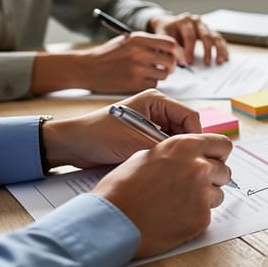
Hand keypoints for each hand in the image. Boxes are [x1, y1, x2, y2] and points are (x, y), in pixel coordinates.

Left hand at [42, 89, 200, 168]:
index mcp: (157, 100)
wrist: (71, 145)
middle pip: (187, 129)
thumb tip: (190, 157)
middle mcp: (158, 110)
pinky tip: (159, 166)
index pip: (191, 117)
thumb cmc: (97, 135)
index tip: (193, 155)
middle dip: (185, 146)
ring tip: (167, 166)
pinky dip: (165, 157)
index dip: (195, 136)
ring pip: (178, 141)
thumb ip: (166, 147)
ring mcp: (153, 124)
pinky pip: (166, 148)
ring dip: (174, 153)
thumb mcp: (136, 141)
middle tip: (182, 164)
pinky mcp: (146, 137)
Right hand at [69, 33, 180, 92]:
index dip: (177, 51)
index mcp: (138, 39)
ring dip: (160, 75)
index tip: (177, 56)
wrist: (86, 68)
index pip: (170, 43)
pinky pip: (154, 85)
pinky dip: (151, 83)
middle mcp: (138, 53)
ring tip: (149, 73)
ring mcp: (136, 69)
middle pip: (170, 60)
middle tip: (167, 68)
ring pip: (164, 75)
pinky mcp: (133, 84)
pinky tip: (141, 80)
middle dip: (172, 66)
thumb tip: (172, 50)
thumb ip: (148, 43)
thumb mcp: (127, 41)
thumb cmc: (107, 54)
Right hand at [92, 133, 232, 257]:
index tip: (215, 161)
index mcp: (184, 146)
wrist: (110, 221)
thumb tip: (189, 156)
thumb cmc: (120, 189)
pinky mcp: (202, 218)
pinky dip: (194, 217)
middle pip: (224, 171)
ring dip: (204, 199)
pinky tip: (173, 218)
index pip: (222, 144)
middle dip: (212, 179)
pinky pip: (208, 215)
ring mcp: (203, 193)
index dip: (218, 154)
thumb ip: (174, 154)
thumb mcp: (145, 157)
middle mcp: (198, 167)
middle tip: (193, 187)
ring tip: (177, 204)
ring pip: (218, 194)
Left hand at [150, 13, 228, 65]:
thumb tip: (179, 61)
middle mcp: (196, 21)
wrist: (168, 24)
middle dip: (206, 51)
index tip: (187, 63)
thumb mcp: (162, 36)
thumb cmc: (165, 31)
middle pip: (205, 35)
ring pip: (215, 37)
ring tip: (219, 61)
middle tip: (206, 64)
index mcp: (183, 20)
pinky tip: (225, 57)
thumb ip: (169, 47)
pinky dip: (223, 48)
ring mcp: (204, 26)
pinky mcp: (209, 31)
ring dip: (219, 50)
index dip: (189, 50)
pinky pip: (219, 39)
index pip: (189, 35)